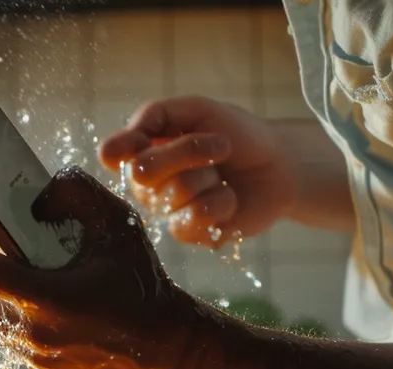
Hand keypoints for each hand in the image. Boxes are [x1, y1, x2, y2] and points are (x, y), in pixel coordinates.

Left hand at [0, 168, 227, 368]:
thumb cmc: (145, 287)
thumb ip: (79, 194)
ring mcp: (39, 360)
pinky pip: (16, 347)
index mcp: (45, 298)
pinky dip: (19, 326)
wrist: (174, 349)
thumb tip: (44, 188)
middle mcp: (34, 334)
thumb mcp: (119, 227)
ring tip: (15, 279)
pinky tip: (43, 310)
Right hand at [98, 96, 295, 247]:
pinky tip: (230, 197)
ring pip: (175, 192)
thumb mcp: (200, 110)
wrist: (279, 165)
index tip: (137, 142)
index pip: (113, 153)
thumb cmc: (239, 135)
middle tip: (219, 146)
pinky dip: (221, 202)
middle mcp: (149, 183)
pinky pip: (194, 218)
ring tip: (222, 175)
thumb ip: (159, 114)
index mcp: (145, 149)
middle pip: (143, 171)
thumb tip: (128, 134)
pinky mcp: (192, 233)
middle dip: (188, 151)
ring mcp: (168, 210)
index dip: (118, 150)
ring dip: (210, 177)